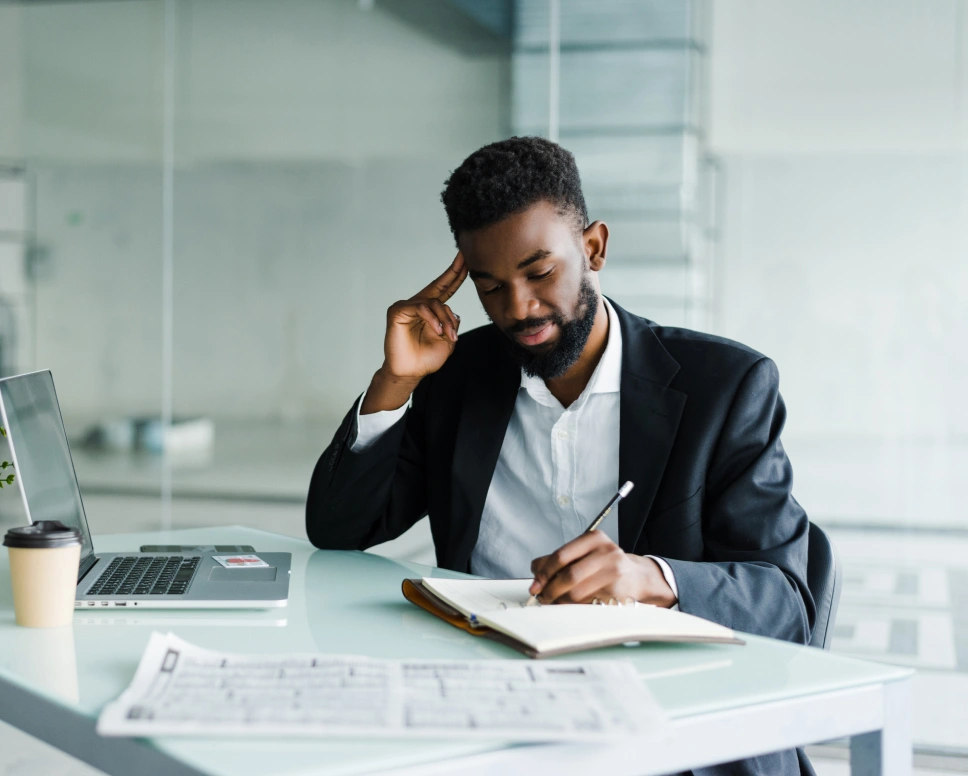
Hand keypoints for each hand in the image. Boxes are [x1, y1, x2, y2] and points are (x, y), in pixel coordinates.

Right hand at [362, 254, 466, 412]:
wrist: (410, 372)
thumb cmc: (426, 359)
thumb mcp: (448, 342)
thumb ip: (452, 325)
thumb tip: (454, 313)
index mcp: (432, 311)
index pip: (446, 290)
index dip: (456, 276)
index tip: (467, 263)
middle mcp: (419, 305)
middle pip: (439, 285)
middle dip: (453, 272)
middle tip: (464, 259)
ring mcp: (408, 306)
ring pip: (434, 302)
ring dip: (445, 319)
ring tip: (448, 335)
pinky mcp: (398, 311)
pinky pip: (421, 307)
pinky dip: (432, 319)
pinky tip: (438, 331)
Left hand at [529, 531, 676, 606]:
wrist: (638, 577)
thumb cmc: (604, 565)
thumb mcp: (585, 554)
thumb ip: (559, 559)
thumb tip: (536, 570)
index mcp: (594, 538)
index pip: (561, 555)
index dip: (544, 572)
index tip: (535, 585)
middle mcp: (606, 552)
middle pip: (568, 575)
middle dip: (550, 589)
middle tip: (541, 597)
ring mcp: (614, 572)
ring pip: (577, 592)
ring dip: (559, 600)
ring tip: (552, 602)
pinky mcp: (617, 592)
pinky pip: (587, 603)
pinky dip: (572, 606)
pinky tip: (568, 605)